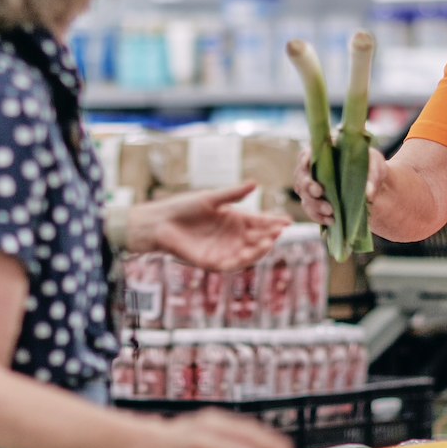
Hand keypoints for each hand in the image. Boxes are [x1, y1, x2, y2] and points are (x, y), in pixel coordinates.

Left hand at [129, 183, 288, 271]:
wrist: (159, 222)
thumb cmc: (183, 207)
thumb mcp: (210, 198)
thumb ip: (233, 194)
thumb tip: (254, 183)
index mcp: (235, 219)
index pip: (259, 222)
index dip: (273, 222)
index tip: (287, 221)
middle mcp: (232, 236)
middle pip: (256, 239)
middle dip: (268, 236)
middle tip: (278, 231)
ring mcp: (223, 250)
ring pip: (247, 254)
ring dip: (258, 250)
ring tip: (267, 242)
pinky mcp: (210, 262)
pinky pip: (229, 264)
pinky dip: (239, 261)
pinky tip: (246, 254)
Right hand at [293, 145, 387, 225]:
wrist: (373, 187)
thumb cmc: (371, 168)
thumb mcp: (376, 165)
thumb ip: (372, 175)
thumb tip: (367, 194)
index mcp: (325, 152)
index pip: (309, 152)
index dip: (305, 157)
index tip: (307, 163)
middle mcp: (314, 169)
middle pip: (302, 176)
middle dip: (308, 185)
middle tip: (319, 191)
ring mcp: (313, 187)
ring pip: (305, 196)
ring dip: (314, 204)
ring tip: (330, 211)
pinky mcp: (316, 203)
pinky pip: (311, 211)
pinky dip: (319, 216)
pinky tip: (331, 220)